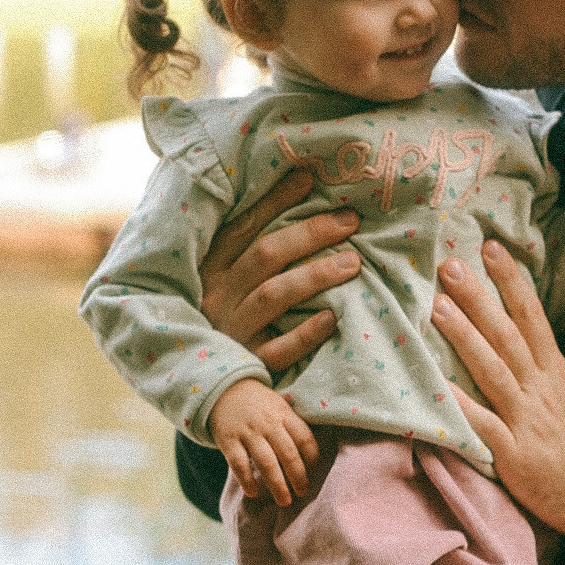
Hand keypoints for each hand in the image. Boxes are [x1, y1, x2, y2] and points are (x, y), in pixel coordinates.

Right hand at [200, 166, 361, 372]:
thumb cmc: (234, 319)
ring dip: (314, 275)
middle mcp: (219, 297)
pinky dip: (306, 333)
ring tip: (353, 263)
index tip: (310, 178)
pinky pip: (279, 349)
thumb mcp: (230, 281)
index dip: (275, 201)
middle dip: (309, 234)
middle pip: (264, 256)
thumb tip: (300, 187)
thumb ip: (255, 247)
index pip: (243, 227)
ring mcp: (233, 332)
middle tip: (349, 221)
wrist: (214, 386)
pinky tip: (333, 317)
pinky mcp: (250, 365)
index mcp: (211, 270)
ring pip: (273, 296)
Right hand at [208, 377, 318, 504]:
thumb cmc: (258, 404)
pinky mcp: (228, 440)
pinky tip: (253, 492)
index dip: (313, 459)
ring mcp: (248, 432)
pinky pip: (239, 463)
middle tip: (303, 493)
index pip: (305, 439)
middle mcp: (268, 424)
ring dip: (277, 484)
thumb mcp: (279, 407)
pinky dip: (246, 479)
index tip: (315, 474)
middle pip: (289, 454)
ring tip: (284, 501)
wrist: (223, 388)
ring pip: (266, 462)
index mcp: (284, 415)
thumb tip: (312, 456)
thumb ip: (293, 427)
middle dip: (298, 477)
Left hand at [430, 242, 564, 539]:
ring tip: (437, 306)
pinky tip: (436, 385)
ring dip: (464, 336)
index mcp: (557, 375)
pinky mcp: (515, 455)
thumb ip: (548, 374)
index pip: (533, 318)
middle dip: (479, 298)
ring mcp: (527, 421)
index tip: (492, 248)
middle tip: (451, 264)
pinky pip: (482, 425)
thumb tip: (526, 349)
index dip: (512, 282)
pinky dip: (459, 405)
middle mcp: (541, 390)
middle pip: (508, 334)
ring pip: (493, 369)